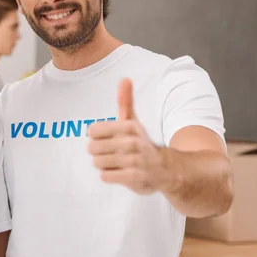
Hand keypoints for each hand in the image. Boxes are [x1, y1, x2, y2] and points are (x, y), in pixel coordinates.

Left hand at [88, 78, 170, 194]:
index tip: (108, 139)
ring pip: (97, 162)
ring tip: (118, 163)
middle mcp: (132, 142)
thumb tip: (125, 78)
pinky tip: (120, 173)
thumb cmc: (140, 143)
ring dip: (104, 165)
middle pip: (92, 148)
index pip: (92, 131)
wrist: (165, 169)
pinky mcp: (134, 178)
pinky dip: (109, 176)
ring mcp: (134, 160)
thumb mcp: (132, 121)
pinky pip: (105, 176)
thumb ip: (125, 101)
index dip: (96, 137)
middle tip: (113, 153)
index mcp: (129, 126)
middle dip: (98, 153)